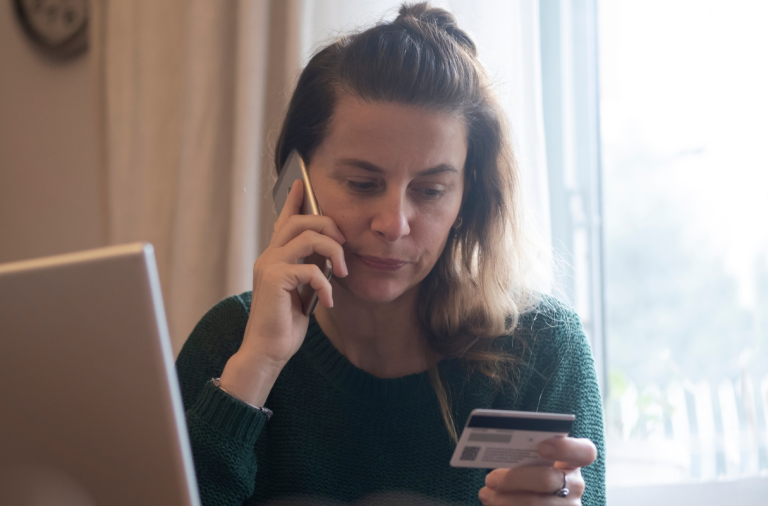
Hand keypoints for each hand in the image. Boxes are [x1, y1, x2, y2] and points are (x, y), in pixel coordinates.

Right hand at [219, 179, 347, 404]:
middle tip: (344, 245)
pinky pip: (310, 268)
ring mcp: (270, 265)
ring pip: (307, 236)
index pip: (284, 221)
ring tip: (341, 272)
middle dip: (328, 226)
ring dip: (333, 251)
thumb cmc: (284, 324)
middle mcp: (269, 256)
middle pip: (300, 221)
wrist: (267, 351)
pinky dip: (325, 285)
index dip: (294, 201)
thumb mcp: (301, 292)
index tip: (302, 182)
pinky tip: (328, 301)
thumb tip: (329, 257)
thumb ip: (308, 271)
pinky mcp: (275, 279)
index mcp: (274, 257)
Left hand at [478, 437, 596, 504]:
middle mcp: (575, 486)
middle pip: (549, 480)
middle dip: (515, 478)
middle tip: (490, 478)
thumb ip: (523, 455)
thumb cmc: (527, 476)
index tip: (541, 447)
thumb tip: (496, 449)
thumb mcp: (531, 464)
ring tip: (486, 494)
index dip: (565, 448)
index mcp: (571, 462)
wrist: (535, 499)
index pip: (585, 452)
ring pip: (536, 503)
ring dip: (505, 500)